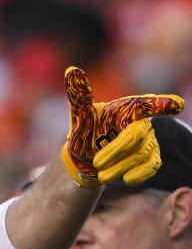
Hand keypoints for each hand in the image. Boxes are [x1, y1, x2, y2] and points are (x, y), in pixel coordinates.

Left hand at [62, 66, 183, 185]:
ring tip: (101, 175)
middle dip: (116, 150)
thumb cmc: (88, 129)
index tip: (177, 105)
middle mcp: (142, 123)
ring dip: (119, 166)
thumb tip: (71, 70)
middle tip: (96, 162)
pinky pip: (152, 166)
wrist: (88, 155)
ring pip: (140, 154)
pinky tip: (127, 179)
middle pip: (136, 136)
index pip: (145, 104)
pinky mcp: (150, 158)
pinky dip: (140, 174)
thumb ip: (79, 95)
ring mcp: (148, 141)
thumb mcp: (80, 114)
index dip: (161, 104)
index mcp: (128, 108)